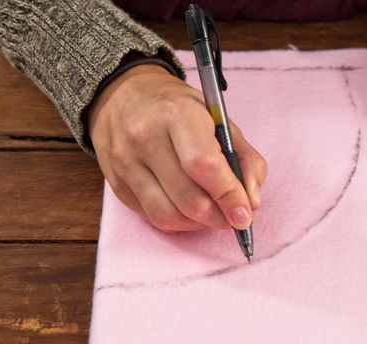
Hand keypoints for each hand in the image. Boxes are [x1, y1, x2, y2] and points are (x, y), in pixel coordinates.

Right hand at [88, 64, 266, 231]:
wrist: (123, 95)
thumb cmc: (178, 109)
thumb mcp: (218, 119)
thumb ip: (245, 158)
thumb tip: (250, 202)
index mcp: (177, 114)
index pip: (203, 164)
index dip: (228, 195)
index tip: (244, 214)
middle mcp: (146, 138)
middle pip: (188, 198)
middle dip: (218, 216)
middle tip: (232, 217)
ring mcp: (126, 162)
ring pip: (168, 215)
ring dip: (197, 224)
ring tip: (211, 213)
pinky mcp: (116, 182)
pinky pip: (151, 217)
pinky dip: (177, 221)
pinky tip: (187, 209)